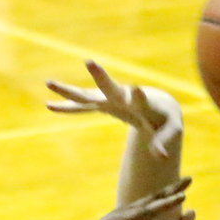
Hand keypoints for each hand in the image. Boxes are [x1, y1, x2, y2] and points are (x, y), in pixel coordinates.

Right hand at [47, 60, 181, 158]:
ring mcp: (109, 99)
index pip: (139, 99)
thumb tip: (161, 157)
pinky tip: (49, 106)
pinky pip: (81, 106)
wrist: (157, 104)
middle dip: (100, 77)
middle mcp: (122, 95)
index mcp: (141, 102)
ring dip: (70, 91)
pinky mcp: (101, 103)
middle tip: (90, 62)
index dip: (138, 97)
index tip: (136, 89)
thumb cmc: (165, 117)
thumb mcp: (170, 130)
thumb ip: (163, 141)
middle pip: (108, 88)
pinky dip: (67, 107)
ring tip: (49, 83)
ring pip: (87, 95)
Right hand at [59, 179, 191, 219]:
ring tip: (181, 197)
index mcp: (131, 218)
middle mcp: (126, 215)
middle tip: (190, 179)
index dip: (170, 193)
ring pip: (144, 211)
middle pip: (152, 200)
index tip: (188, 184)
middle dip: (171, 190)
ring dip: (163, 204)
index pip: (154, 202)